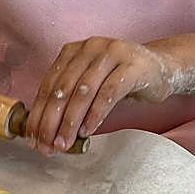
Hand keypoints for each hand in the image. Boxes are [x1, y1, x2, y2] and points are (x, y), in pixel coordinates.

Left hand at [27, 37, 175, 154]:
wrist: (162, 68)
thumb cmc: (121, 80)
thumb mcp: (91, 85)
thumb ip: (70, 99)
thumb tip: (45, 131)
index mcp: (73, 51)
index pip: (49, 84)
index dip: (38, 113)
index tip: (32, 138)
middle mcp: (90, 47)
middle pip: (63, 88)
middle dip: (51, 121)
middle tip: (46, 146)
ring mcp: (112, 53)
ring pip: (83, 92)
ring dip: (70, 121)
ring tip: (64, 143)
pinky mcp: (132, 66)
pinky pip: (108, 93)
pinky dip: (95, 115)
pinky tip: (87, 132)